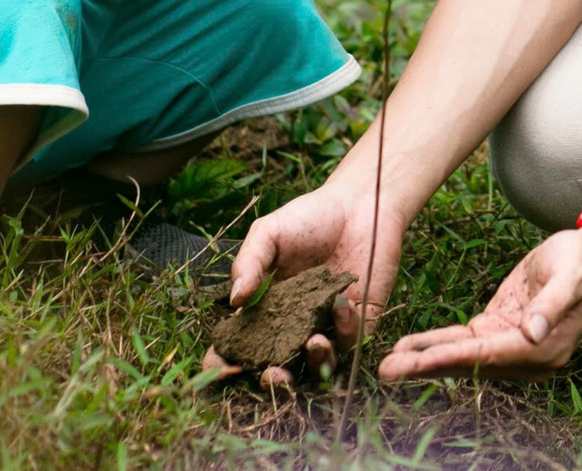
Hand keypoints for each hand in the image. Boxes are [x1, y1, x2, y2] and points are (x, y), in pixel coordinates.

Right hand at [202, 183, 407, 387]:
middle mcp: (296, 325)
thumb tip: (235, 300)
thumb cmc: (309, 217)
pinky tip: (341, 305)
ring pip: (320, 363)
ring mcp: (328, 325)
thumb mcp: (269, 233)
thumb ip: (249, 263)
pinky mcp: (362, 319)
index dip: (226, 361)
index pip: (242, 344)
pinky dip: (346, 331)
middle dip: (274, 379)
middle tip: (272, 375)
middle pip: (280, 365)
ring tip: (313, 342)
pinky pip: (353, 341)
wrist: (359, 202)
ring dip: (315, 361)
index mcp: (267, 308)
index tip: (219, 369)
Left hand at [377, 224, 581, 381]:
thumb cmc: (580, 261)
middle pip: (472, 364)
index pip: (492, 355)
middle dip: (429, 367)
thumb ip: (552, 304)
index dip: (455, 357)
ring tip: (389, 363)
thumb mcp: (570, 274)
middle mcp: (527, 357)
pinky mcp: (499, 331)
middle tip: (389, 371)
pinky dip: (437, 346)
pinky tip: (409, 348)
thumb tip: (532, 333)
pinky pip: (464, 342)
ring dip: (425, 360)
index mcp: (546, 348)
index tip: (422, 361)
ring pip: (463, 357)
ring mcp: (512, 346)